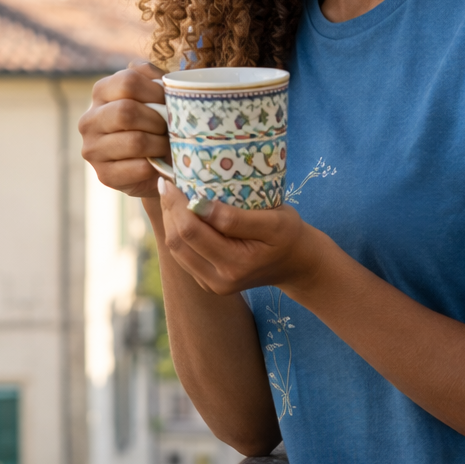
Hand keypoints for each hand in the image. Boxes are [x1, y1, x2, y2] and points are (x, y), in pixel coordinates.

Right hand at [79, 60, 169, 197]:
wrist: (155, 165)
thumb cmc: (157, 124)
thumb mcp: (156, 95)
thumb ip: (156, 79)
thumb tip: (164, 80)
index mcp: (101, 92)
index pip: (128, 82)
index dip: (156, 92)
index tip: (170, 103)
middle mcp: (89, 119)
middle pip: (127, 111)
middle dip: (157, 121)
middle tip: (169, 128)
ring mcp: (92, 148)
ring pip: (135, 141)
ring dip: (160, 144)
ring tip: (167, 145)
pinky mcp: (103, 175)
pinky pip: (137, 168)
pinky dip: (156, 165)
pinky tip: (158, 163)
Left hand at [158, 178, 330, 296]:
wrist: (297, 263)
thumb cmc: (289, 235)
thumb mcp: (274, 221)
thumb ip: (236, 218)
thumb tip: (198, 204)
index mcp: (236, 264)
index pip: (192, 232)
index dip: (176, 204)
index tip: (170, 180)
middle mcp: (219, 280)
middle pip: (178, 242)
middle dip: (169, 210)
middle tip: (168, 184)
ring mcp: (212, 284)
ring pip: (175, 250)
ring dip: (170, 221)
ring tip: (173, 196)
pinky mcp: (207, 282)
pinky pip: (183, 255)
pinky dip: (178, 232)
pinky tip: (182, 213)